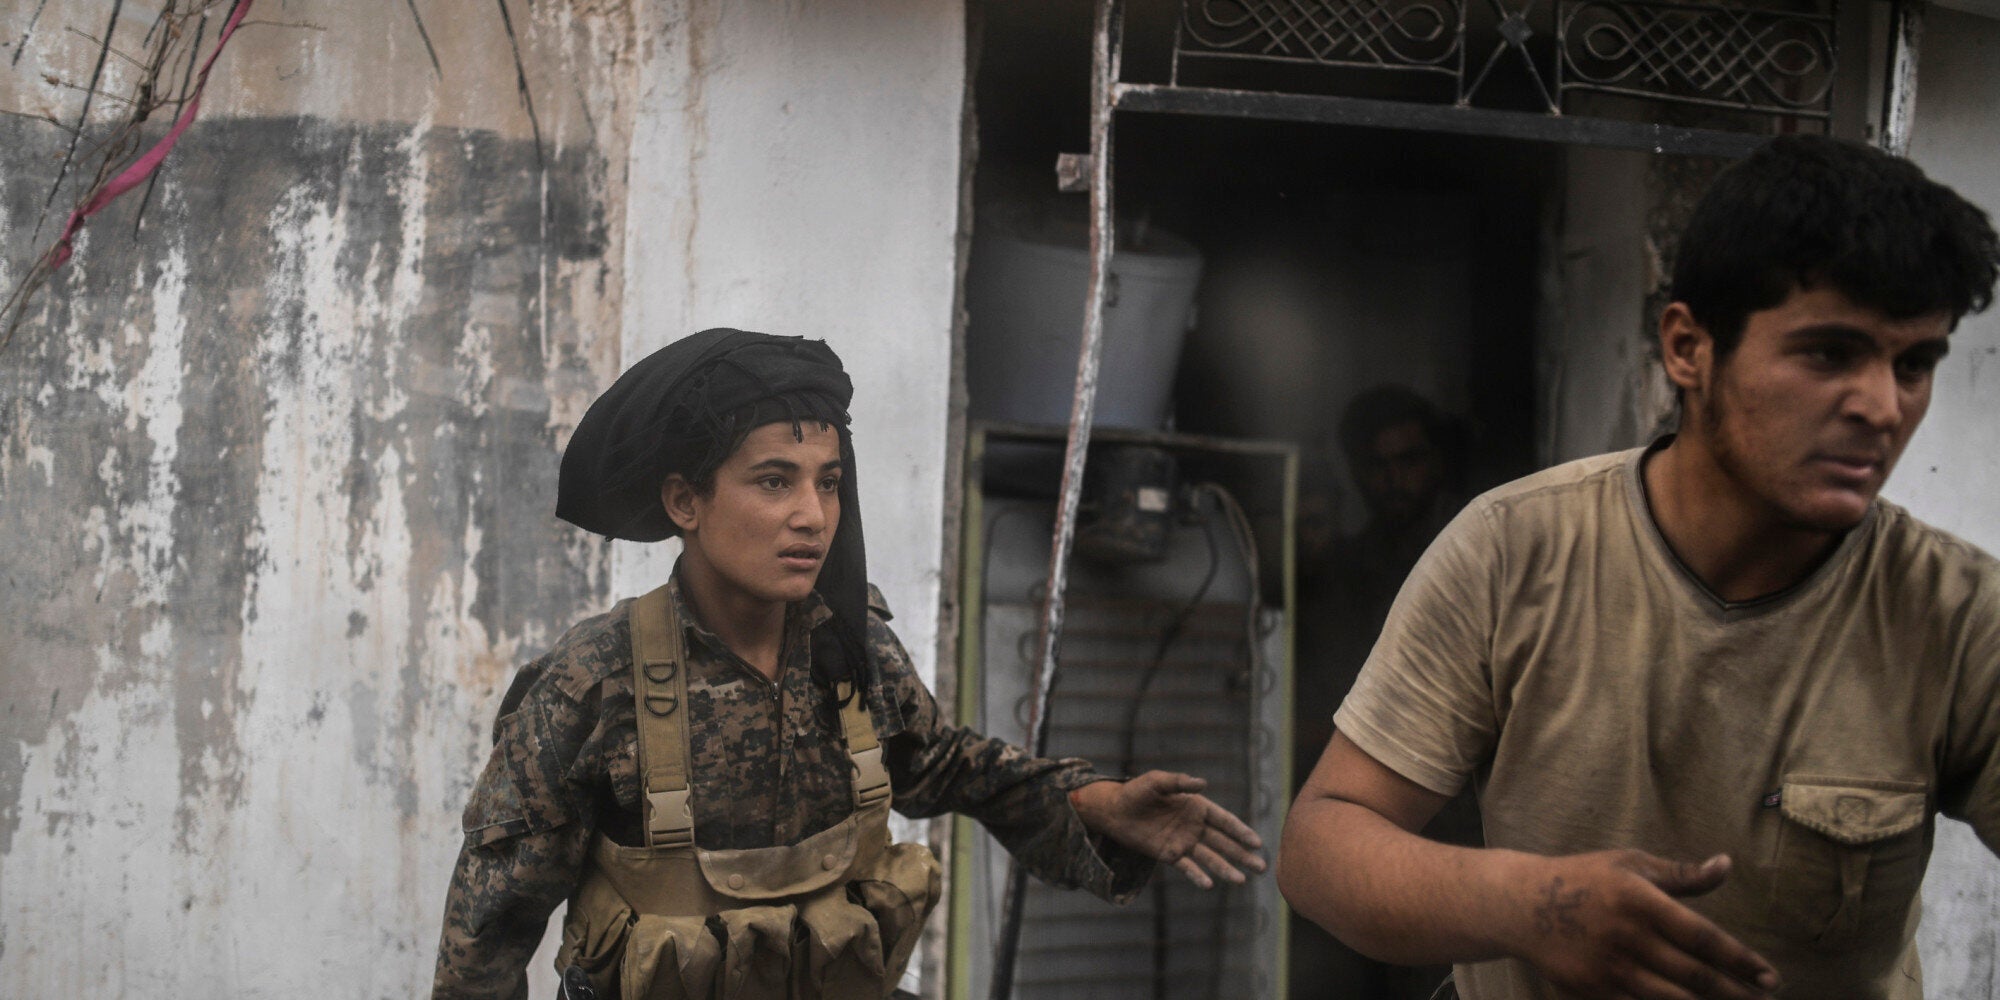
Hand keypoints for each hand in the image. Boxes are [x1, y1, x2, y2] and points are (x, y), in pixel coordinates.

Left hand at [1069, 771, 1266, 888]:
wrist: (1114, 811)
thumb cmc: (1136, 792)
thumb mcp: (1157, 782)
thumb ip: (1179, 782)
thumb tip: (1202, 784)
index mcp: (1196, 806)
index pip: (1223, 820)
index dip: (1240, 831)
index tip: (1256, 842)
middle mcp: (1194, 826)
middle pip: (1223, 842)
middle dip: (1242, 854)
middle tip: (1261, 867)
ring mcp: (1184, 842)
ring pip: (1210, 858)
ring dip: (1225, 869)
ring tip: (1241, 881)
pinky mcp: (1170, 855)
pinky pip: (1187, 867)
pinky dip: (1198, 876)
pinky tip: (1210, 884)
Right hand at [1509, 850, 1779, 999]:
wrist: (1521, 905)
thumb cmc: (1585, 878)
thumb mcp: (1631, 864)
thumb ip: (1681, 874)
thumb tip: (1725, 865)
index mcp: (1639, 899)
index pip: (1702, 937)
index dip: (1741, 960)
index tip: (1770, 977)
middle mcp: (1626, 936)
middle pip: (1693, 975)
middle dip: (1735, 993)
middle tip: (1764, 999)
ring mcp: (1608, 967)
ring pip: (1671, 999)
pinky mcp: (1593, 989)